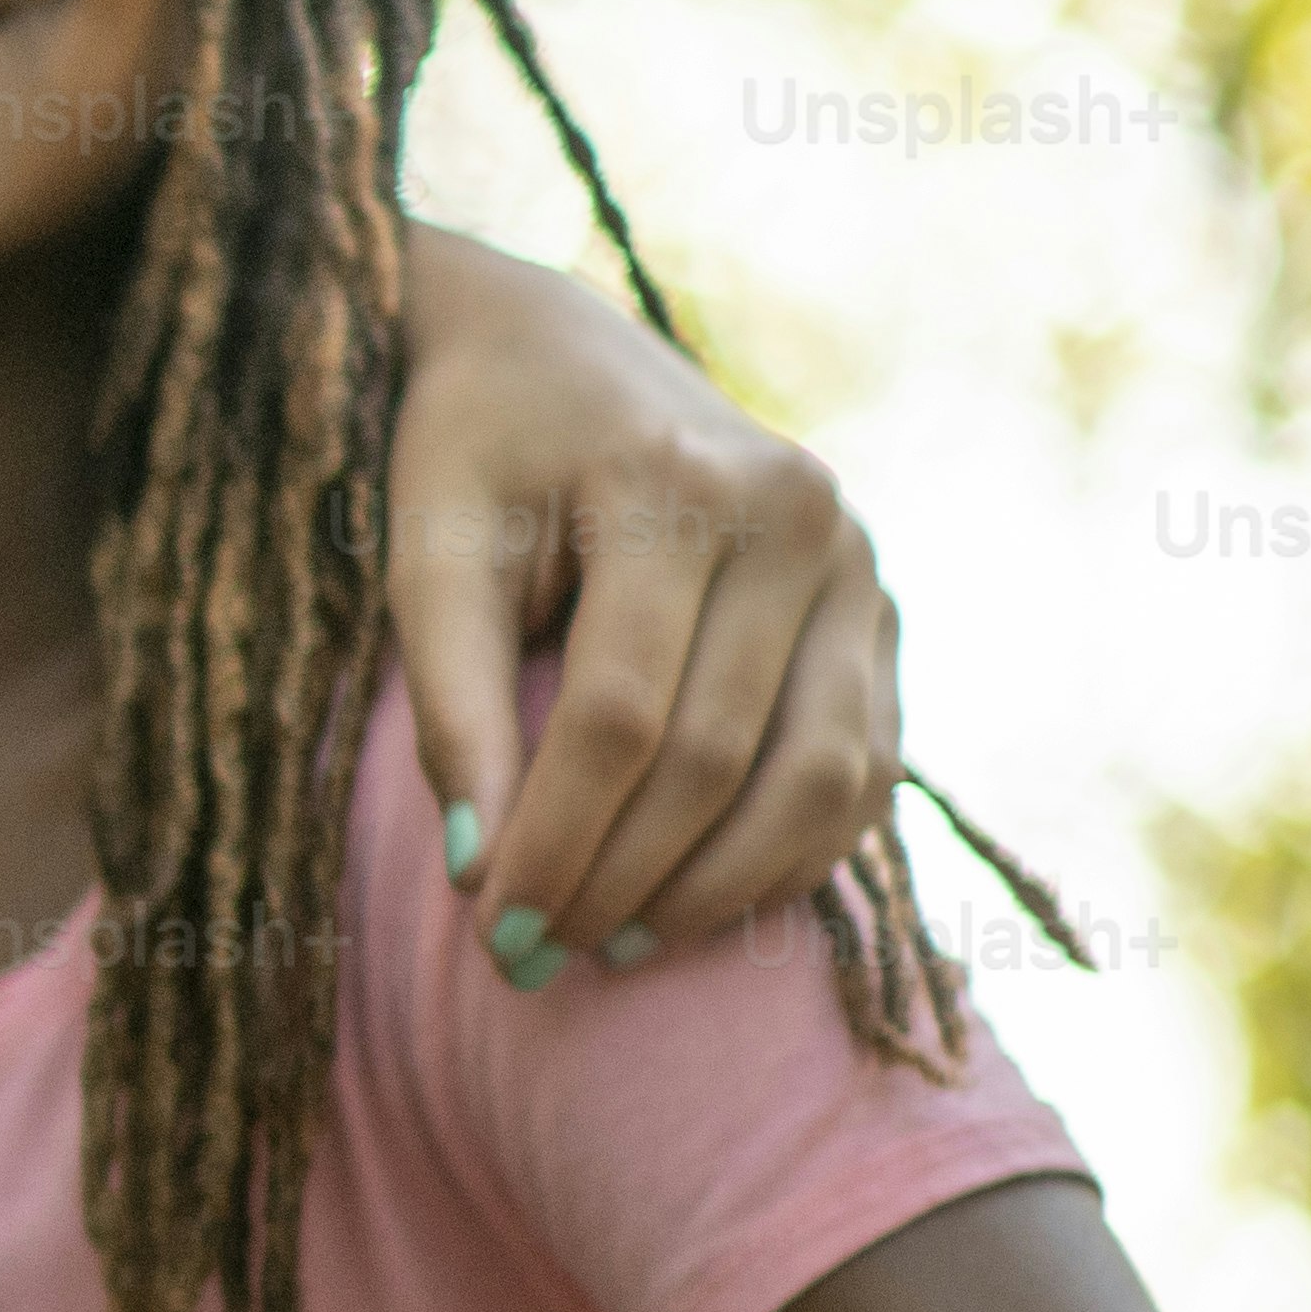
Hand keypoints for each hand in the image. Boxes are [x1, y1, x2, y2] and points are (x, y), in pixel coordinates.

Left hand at [381, 246, 896, 972]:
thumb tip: (476, 869)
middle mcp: (799, 517)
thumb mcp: (427, 553)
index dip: (556, 838)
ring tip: (610, 946)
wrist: (562, 354)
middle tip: (533, 957)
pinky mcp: (883, 615)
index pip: (619, 715)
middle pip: (716, 756)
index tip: (488, 928)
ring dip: (715, 889)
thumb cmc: (474, 455)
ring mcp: (860, 565)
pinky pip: (862, 770)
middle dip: (621, 876)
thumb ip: (448, 703)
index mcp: (678, 484)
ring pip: (815, 779)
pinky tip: (696, 904)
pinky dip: (788, 856)